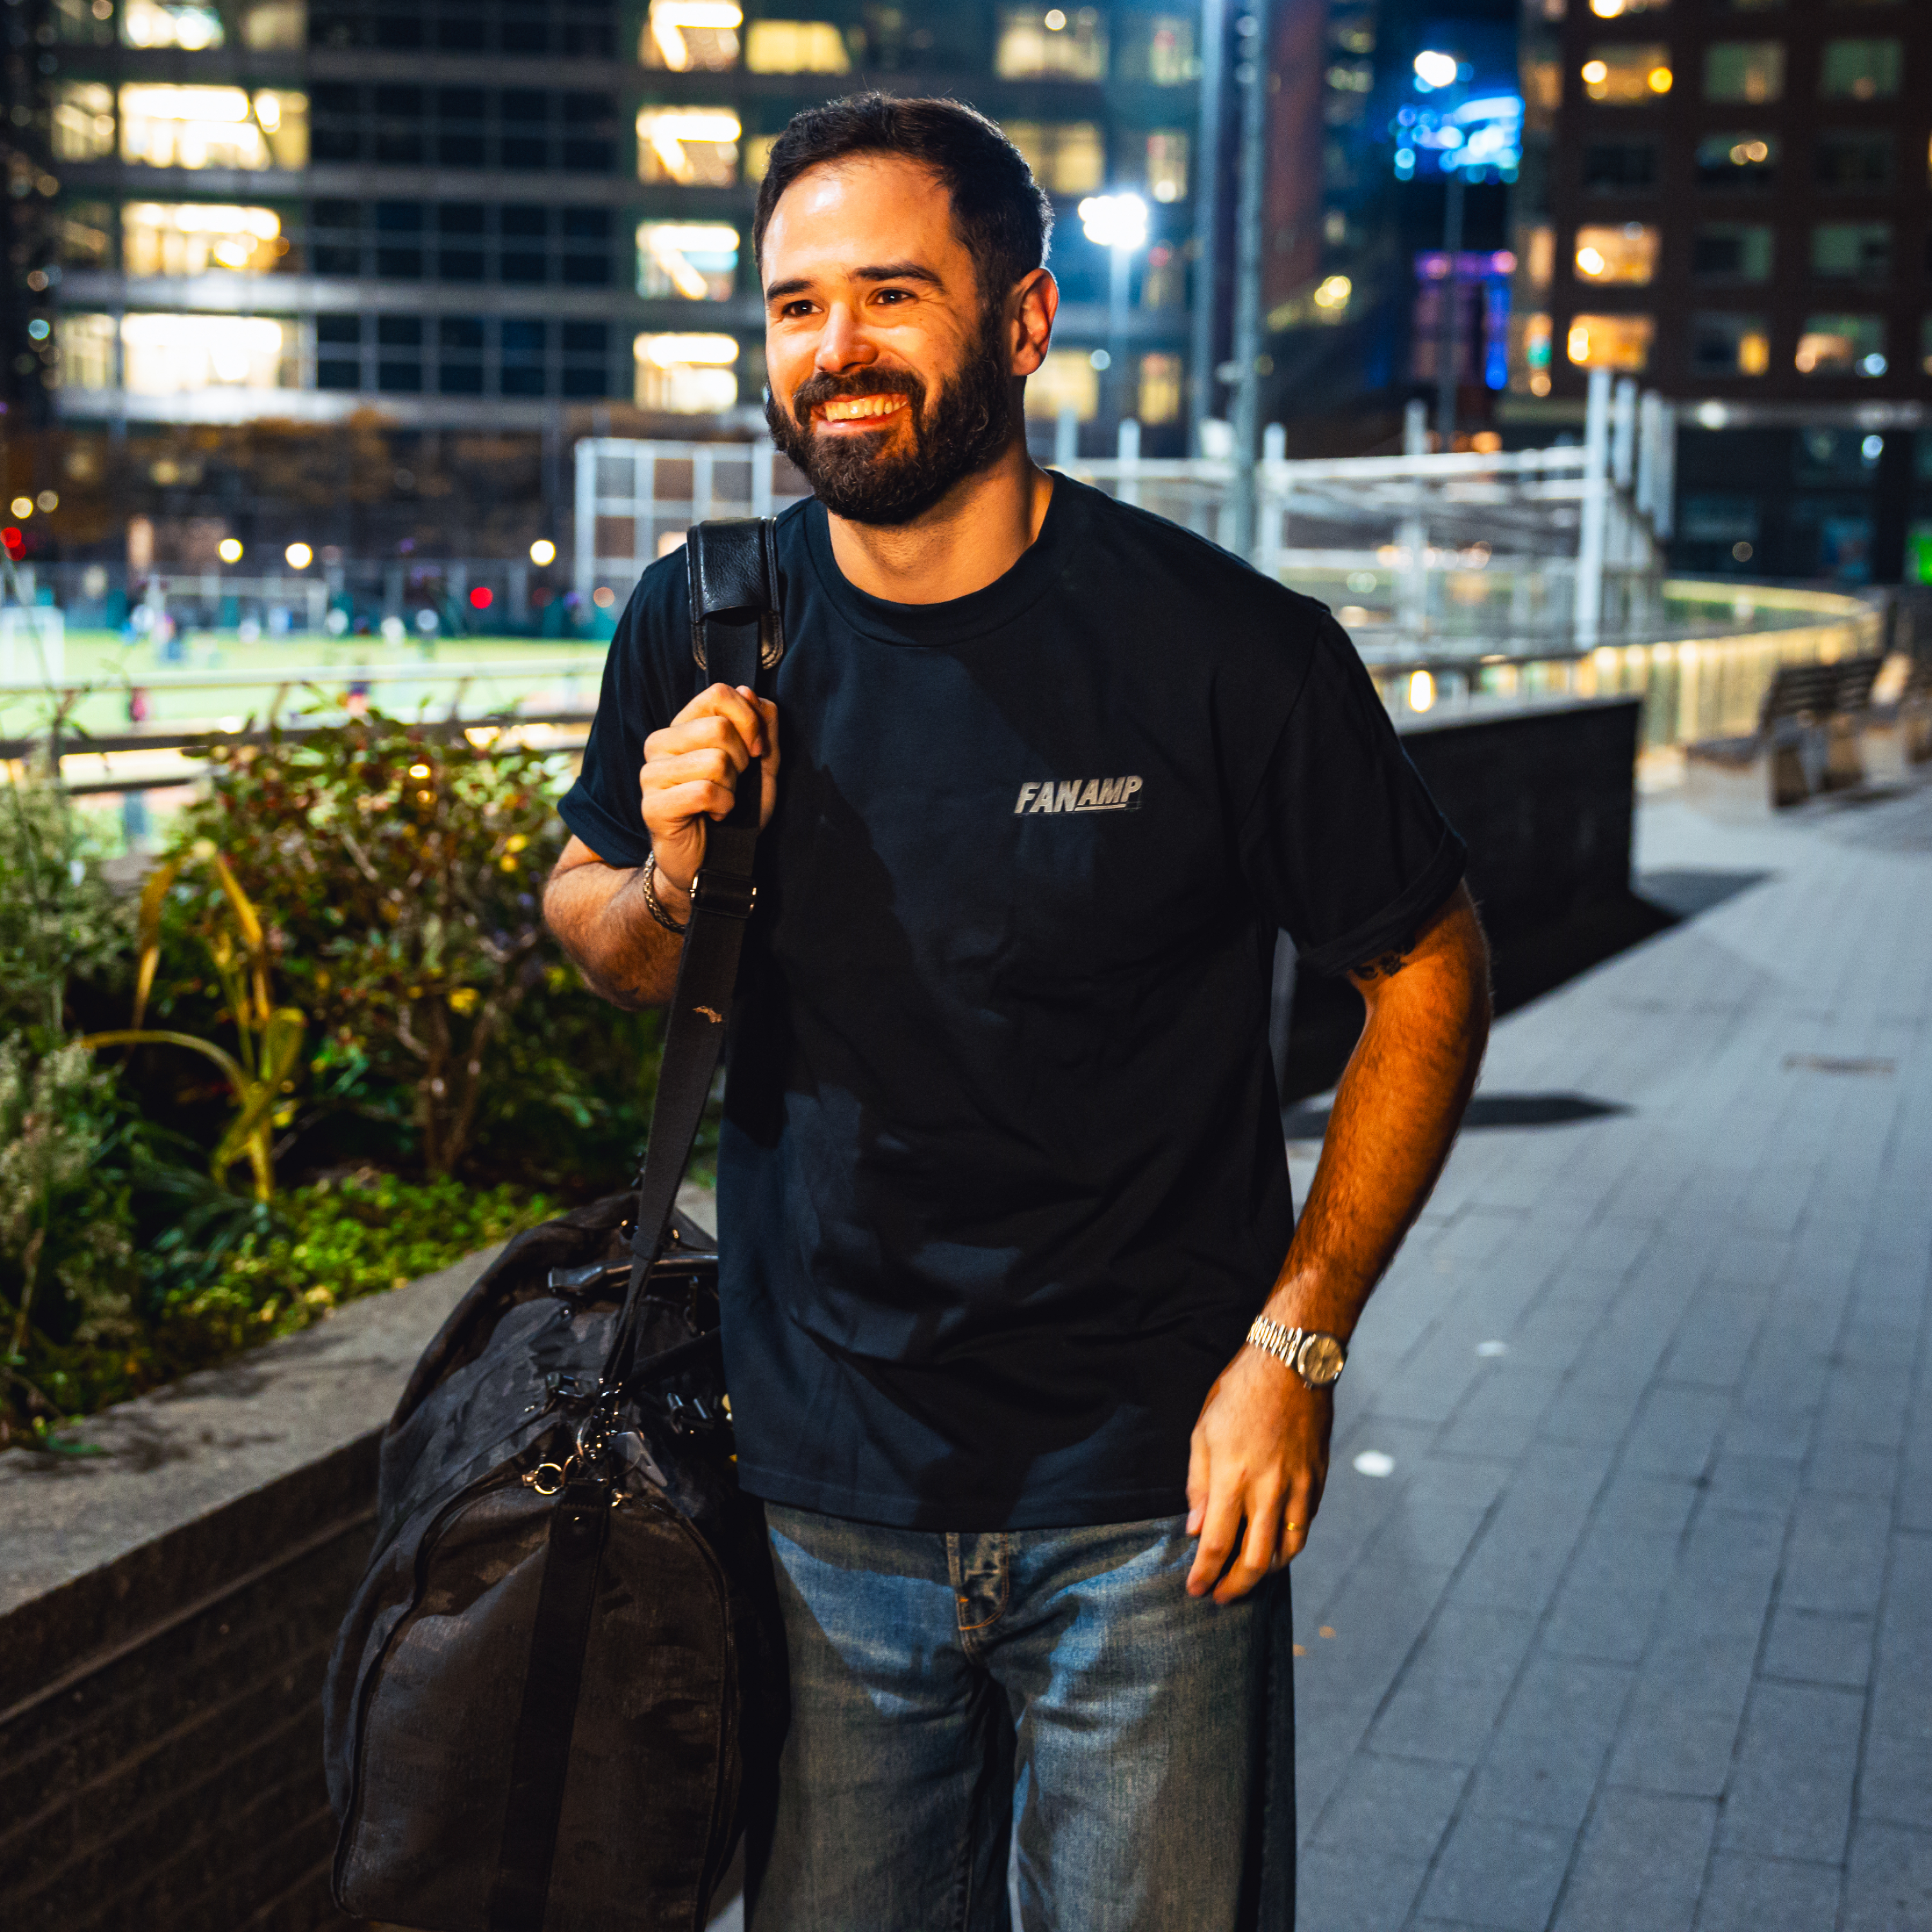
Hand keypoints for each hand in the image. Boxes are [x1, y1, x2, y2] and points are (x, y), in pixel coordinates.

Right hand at [640, 683, 780, 915]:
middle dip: (742, 761)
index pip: (718, 693)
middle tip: (734, 784)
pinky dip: (723, 808)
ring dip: (732, 788)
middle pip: (719, 727)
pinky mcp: (652, 805)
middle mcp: (660, 744)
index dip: (749, 720)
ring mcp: (651, 774)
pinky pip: (705, 792)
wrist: (714, 863)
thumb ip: (761, 728)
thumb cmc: (734, 811)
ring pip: (715, 761)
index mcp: (683, 727)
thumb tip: (751, 692)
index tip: (756, 750)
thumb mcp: (759, 767)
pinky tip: (714, 817)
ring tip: (721, 803)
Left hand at [1185, 1345, 1330, 1602]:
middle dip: (1236, 1587)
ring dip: (1265, 1573)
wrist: (1291, 1363)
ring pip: (1286, 1552)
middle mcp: (1268, 1490)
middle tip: (1222, 1597)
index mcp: (1232, 1478)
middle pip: (1255, 1561)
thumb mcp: (1203, 1431)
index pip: (1217, 1544)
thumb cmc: (1239, 1392)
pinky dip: (1289, 1546)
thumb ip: (1198, 1484)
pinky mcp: (1317, 1481)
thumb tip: (1195, 1528)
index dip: (1205, 1575)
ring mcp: (1298, 1488)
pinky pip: (1304, 1527)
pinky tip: (1275, 1547)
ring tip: (1247, 1576)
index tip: (1196, 1590)